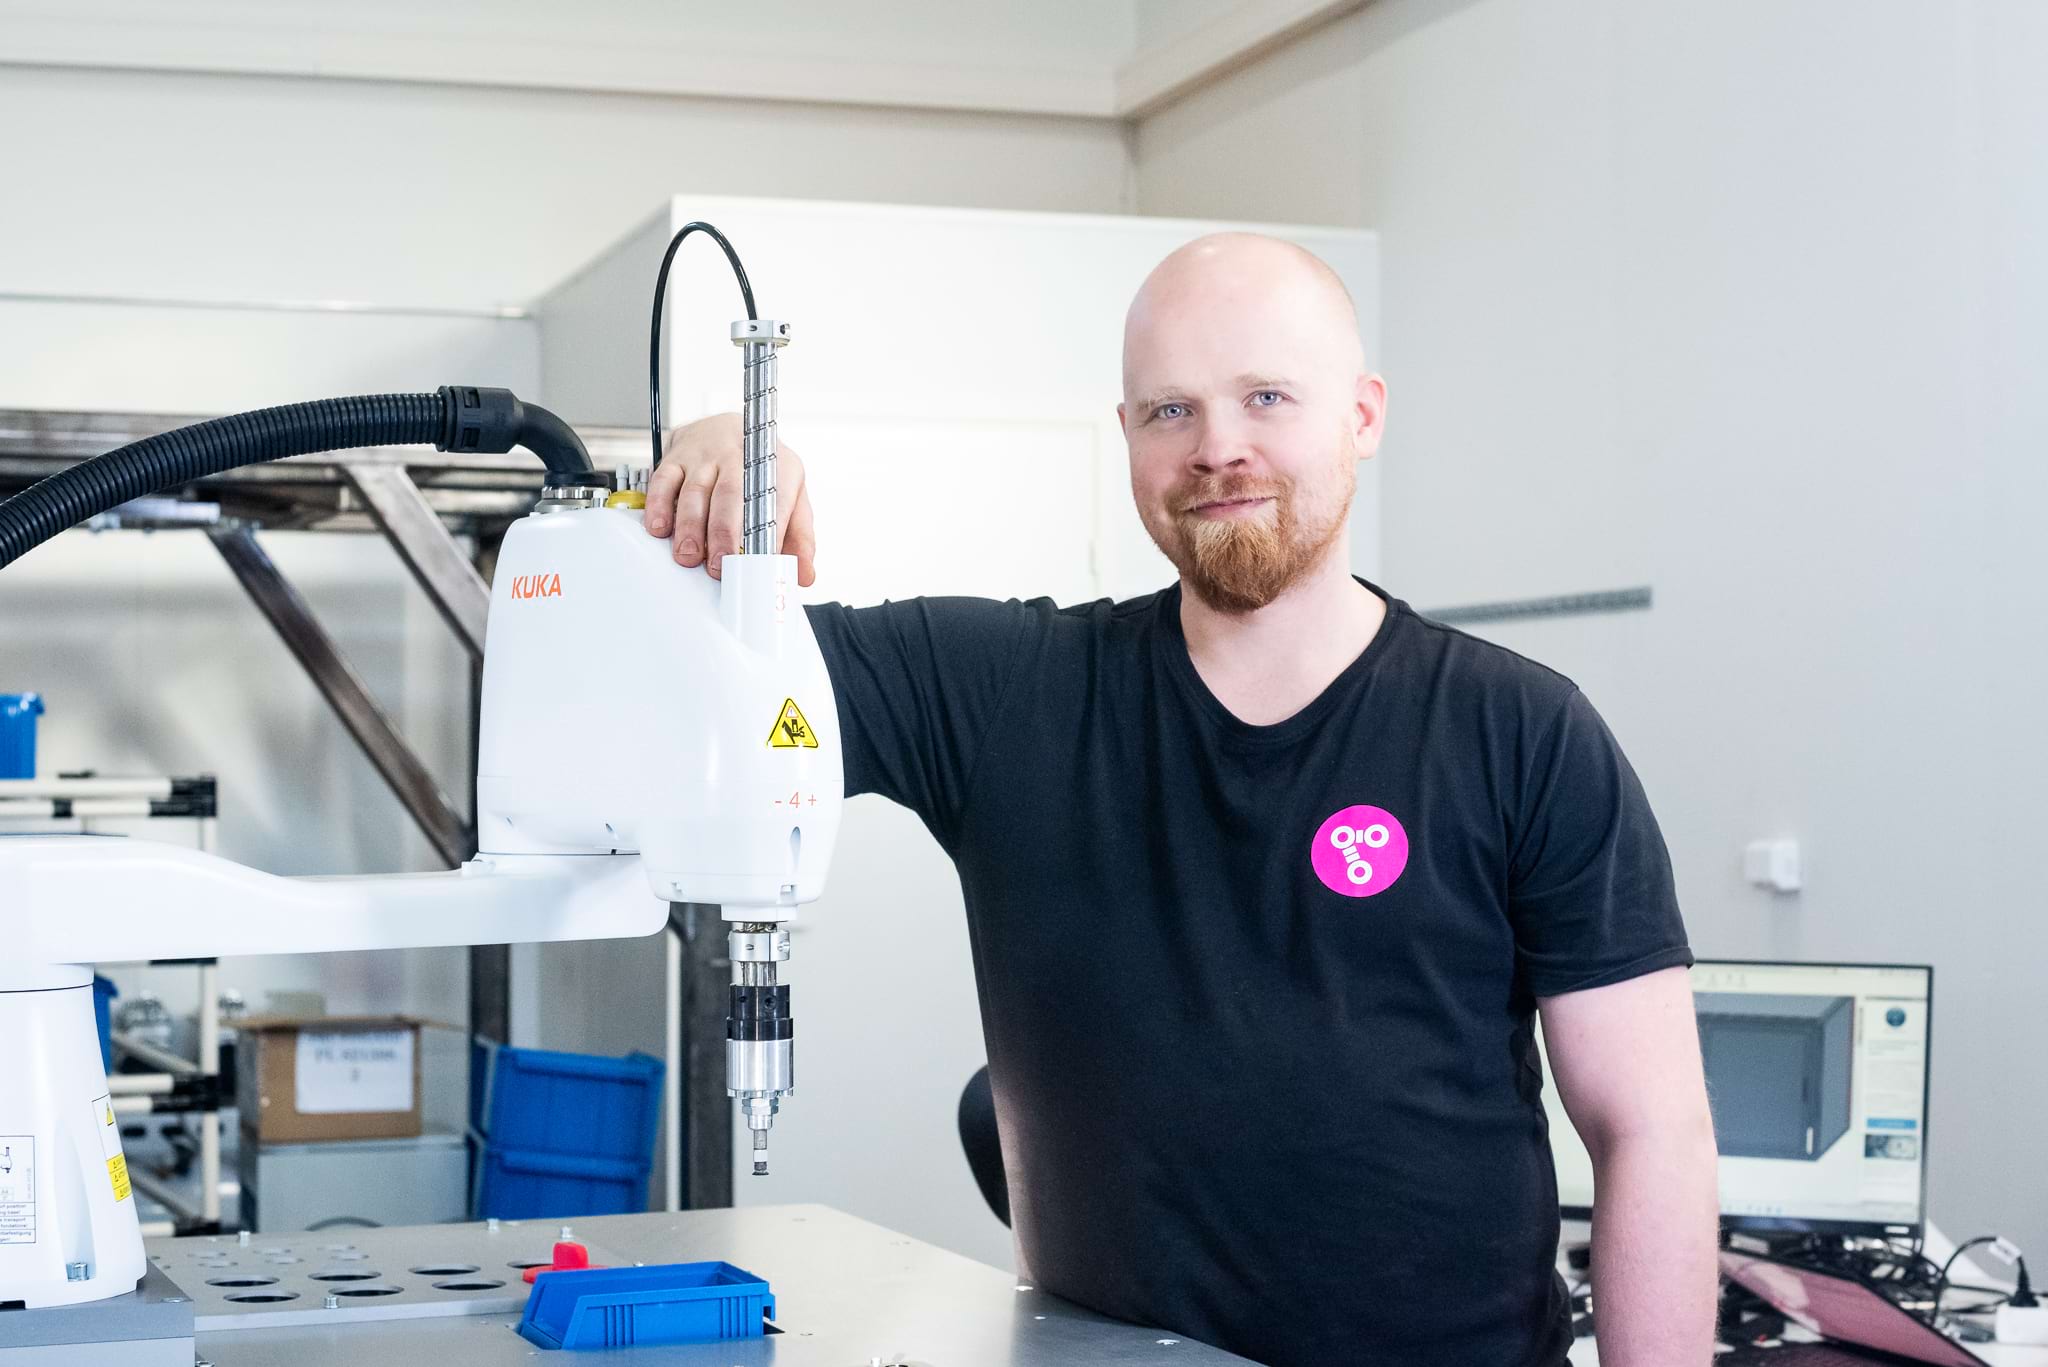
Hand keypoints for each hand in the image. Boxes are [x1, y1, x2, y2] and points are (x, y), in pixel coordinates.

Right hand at [643, 413, 815, 585]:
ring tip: (689, 555)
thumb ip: (799, 536)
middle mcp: (739, 456)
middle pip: (730, 494)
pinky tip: (660, 529)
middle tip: (719, 565)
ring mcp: (704, 455)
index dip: (768, 532)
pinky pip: (663, 480)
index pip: (774, 499)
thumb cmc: (760, 471)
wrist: (725, 428)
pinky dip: (659, 506)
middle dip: (723, 533)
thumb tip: (805, 574)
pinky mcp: (676, 458)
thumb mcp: (790, 495)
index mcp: (774, 466)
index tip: (762, 561)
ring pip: (695, 490)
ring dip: (689, 526)